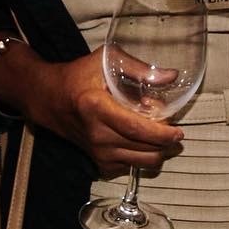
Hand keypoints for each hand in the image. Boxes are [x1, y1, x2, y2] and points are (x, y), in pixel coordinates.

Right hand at [31, 50, 183, 176]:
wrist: (50, 99)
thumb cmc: (78, 77)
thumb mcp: (105, 61)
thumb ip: (139, 69)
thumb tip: (171, 76)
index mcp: (98, 108)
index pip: (137, 129)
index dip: (162, 133)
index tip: (178, 130)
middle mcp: (98, 135)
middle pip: (145, 149)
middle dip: (166, 140)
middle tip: (167, 123)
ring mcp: (98, 152)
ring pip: (142, 162)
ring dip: (158, 150)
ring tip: (155, 131)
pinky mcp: (99, 163)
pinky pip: (131, 167)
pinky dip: (142, 156)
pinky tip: (139, 139)